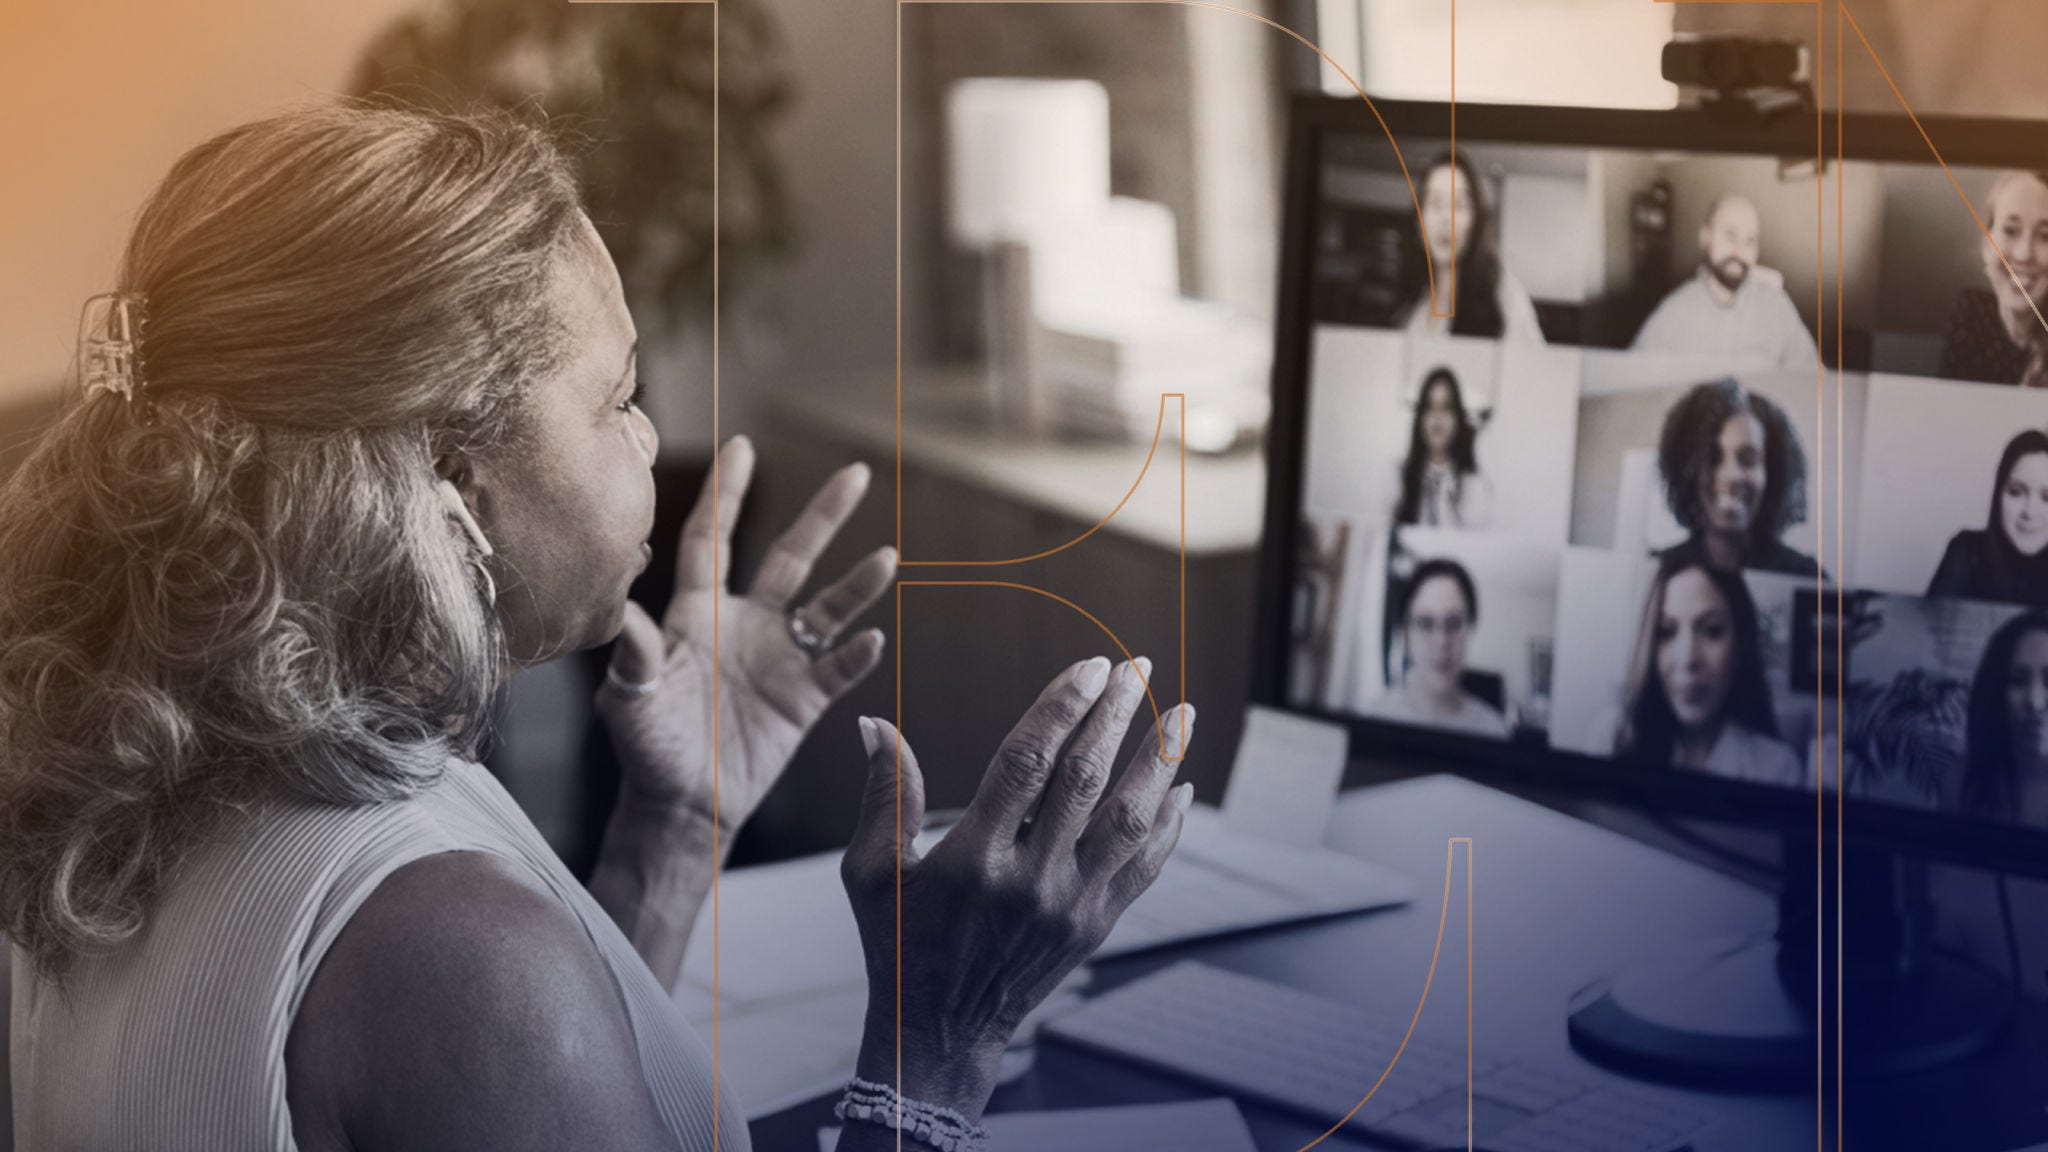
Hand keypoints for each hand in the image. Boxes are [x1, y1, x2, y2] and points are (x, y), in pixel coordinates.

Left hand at [597, 436, 895, 830]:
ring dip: (857, 584)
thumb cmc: (646, 745)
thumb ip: (634, 651)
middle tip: (858, 473)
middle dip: (823, 516)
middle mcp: (745, 624)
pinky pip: (837, 668)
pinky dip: (856, 654)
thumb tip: (623, 607)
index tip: (744, 447)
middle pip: (790, 556)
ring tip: (887, 556)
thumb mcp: (629, 696)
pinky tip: (871, 638)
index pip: (714, 539)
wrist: (681, 804)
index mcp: (698, 613)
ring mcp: (779, 658)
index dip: (727, 494)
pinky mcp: (803, 698)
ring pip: (827, 608)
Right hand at [839, 657, 1194, 1119]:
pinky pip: (1144, 868)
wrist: (940, 1032)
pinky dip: (1167, 825)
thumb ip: (884, 794)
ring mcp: (1069, 906)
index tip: (1088, 666)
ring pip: (1128, 821)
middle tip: (1135, 668)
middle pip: (1084, 780)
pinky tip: (1180, 787)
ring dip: (1159, 762)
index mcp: (973, 858)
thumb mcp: (872, 872)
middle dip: (1114, 716)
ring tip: (1181, 714)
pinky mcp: (1094, 926)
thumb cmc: (898, 944)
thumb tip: (874, 723)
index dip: (1061, 708)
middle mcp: (1029, 880)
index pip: (1027, 763)